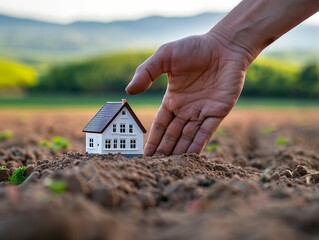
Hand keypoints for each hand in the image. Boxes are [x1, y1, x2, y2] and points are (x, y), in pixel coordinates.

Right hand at [126, 32, 249, 155]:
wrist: (224, 46)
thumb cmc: (194, 48)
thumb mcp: (165, 57)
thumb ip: (146, 72)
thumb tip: (129, 91)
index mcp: (173, 99)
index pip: (161, 124)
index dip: (153, 139)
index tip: (145, 155)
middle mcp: (187, 109)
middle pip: (173, 135)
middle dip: (165, 150)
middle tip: (157, 167)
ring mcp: (203, 111)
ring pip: (189, 137)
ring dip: (180, 151)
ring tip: (172, 167)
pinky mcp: (218, 111)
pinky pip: (207, 132)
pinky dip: (198, 145)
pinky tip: (191, 157)